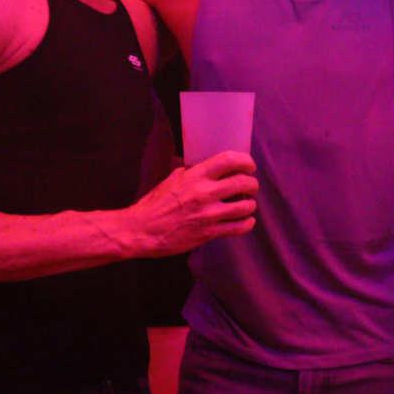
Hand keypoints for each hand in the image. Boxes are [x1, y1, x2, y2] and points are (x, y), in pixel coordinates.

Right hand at [126, 151, 257, 255]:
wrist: (141, 230)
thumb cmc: (154, 204)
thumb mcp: (171, 179)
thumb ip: (189, 171)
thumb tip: (201, 164)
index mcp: (195, 176)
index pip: (229, 160)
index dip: (245, 161)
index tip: (249, 166)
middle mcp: (205, 193)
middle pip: (243, 183)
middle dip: (252, 184)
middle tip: (251, 186)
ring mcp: (208, 214)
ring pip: (245, 206)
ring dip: (250, 204)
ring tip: (247, 204)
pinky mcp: (209, 233)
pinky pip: (238, 227)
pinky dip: (247, 223)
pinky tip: (246, 221)